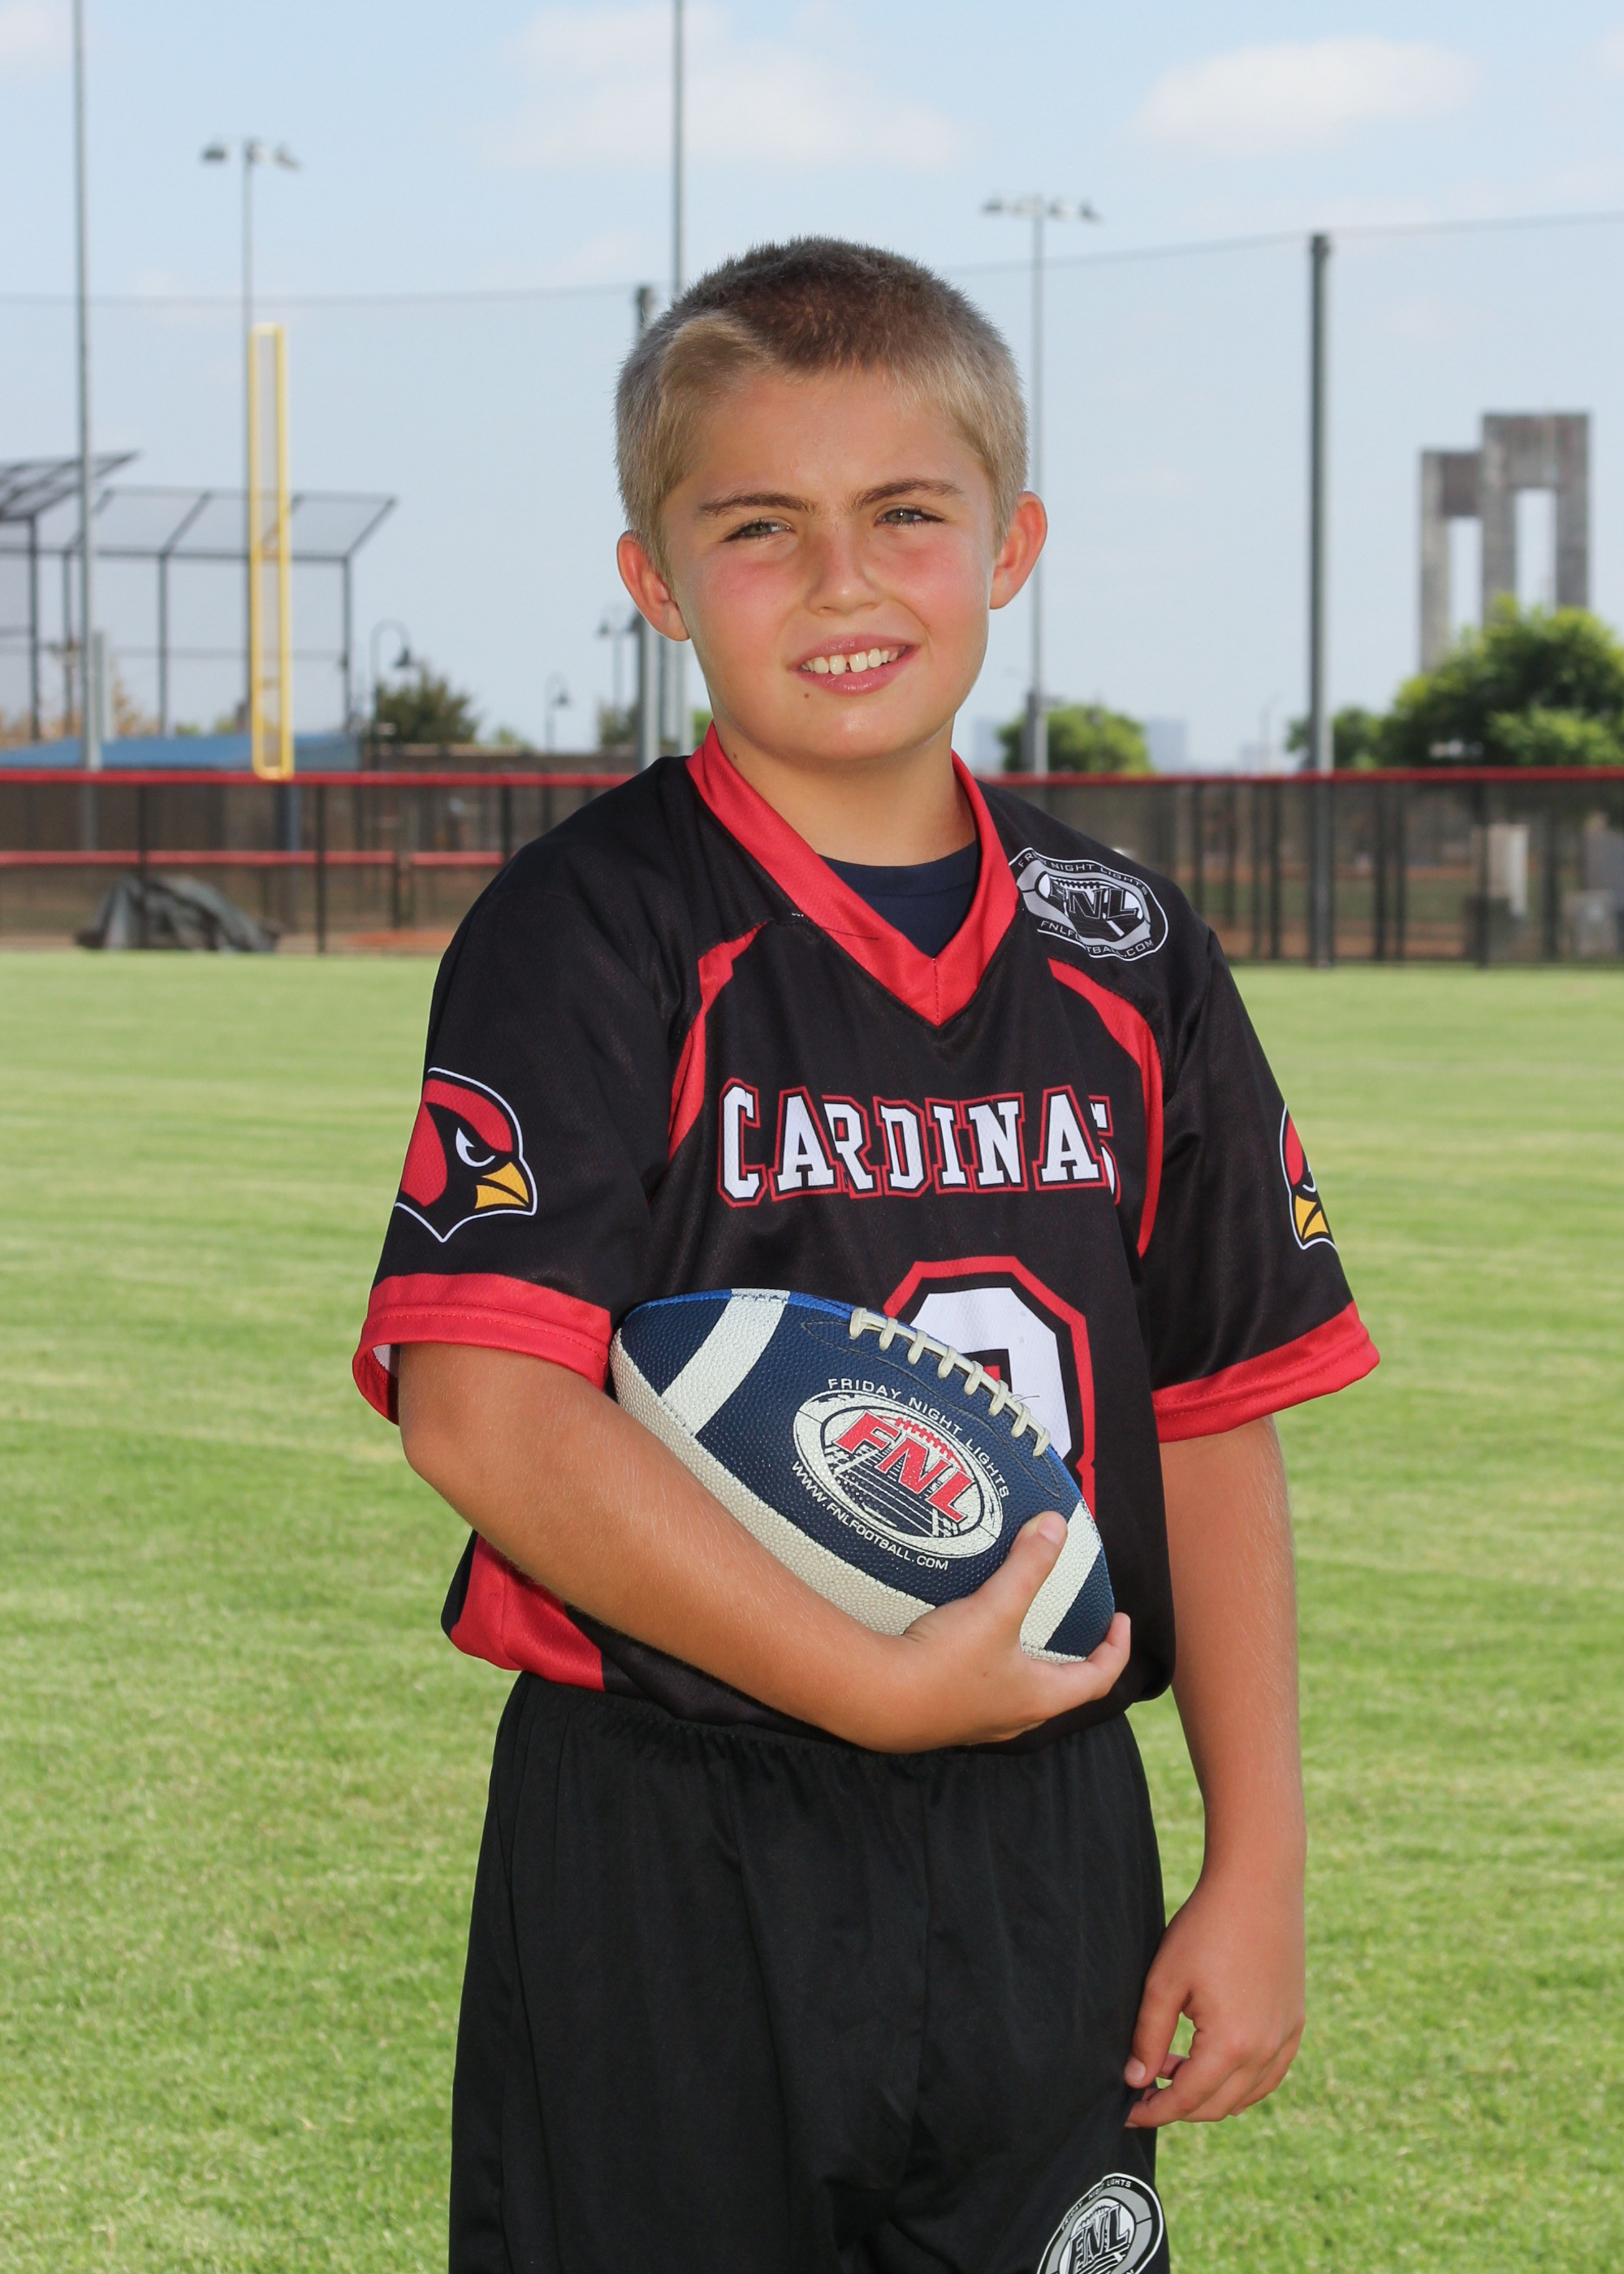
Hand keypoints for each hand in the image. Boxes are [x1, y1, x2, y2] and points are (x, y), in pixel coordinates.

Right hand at [852, 1513, 1130, 1751]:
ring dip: (1030, 1665)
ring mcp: (977, 1721)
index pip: (1097, 1679)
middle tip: (1072, 1626)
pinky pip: (980, 1691)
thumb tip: (1057, 1525)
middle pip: (1060, 1690)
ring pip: (1019, 1693)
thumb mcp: (995, 1608)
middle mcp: (1013, 1717)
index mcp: (1039, 1698)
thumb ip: (1028, 1566)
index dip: (1116, 1648)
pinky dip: (989, 1668)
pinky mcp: (945, 1716)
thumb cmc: (944, 1662)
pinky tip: (968, 1642)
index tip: (1120, 1621)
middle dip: (1072, 1658)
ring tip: (1023, 1629)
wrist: (875, 1699)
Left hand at [1124, 1860, 1304, 2125]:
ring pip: (1244, 2097)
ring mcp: (1285, 2039)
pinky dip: (1240, 2083)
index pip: (1186, 2100)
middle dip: (1177, 2106)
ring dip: (1208, 2094)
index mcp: (1231, 2045)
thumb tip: (1134, 2081)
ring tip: (1172, 2066)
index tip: (1127, 2113)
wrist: (1257, 1886)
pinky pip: (1268, 2076)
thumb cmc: (1205, 1928)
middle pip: (1216, 2107)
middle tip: (1144, 2087)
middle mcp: (1265, 2052)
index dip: (1154, 2111)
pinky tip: (1213, 2062)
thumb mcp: (1164, 1982)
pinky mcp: (1295, 2024)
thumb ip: (1147, 2037)